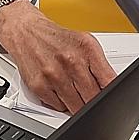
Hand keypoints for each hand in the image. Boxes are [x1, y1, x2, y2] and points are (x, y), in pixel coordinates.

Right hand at [0, 3, 116, 113]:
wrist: (25, 31)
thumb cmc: (57, 39)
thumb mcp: (85, 43)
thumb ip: (101, 66)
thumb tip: (113, 88)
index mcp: (87, 49)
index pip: (109, 82)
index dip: (112, 95)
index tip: (112, 99)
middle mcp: (71, 61)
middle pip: (93, 98)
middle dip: (94, 101)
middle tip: (90, 96)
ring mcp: (54, 75)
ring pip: (76, 107)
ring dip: (78, 105)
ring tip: (74, 92)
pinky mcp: (38, 86)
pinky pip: (59, 107)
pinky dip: (61, 103)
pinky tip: (58, 89)